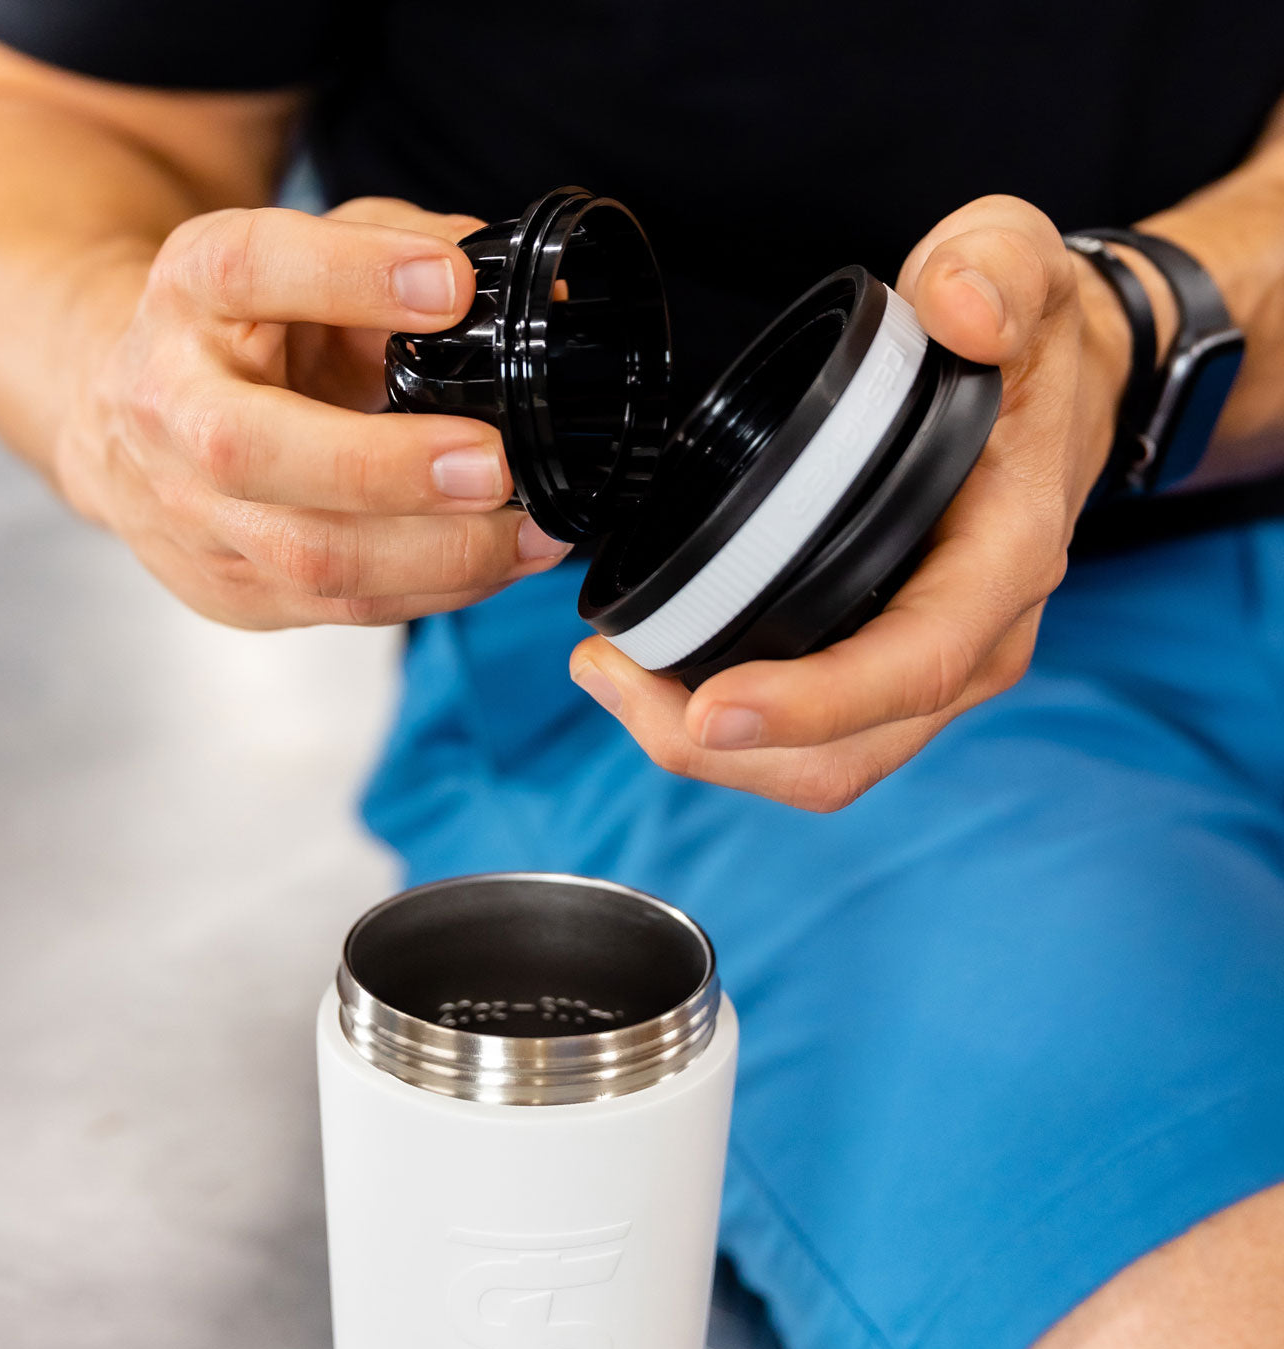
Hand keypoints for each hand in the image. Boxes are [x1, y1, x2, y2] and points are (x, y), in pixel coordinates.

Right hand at [54, 197, 570, 628]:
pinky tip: (499, 564)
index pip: (248, 269)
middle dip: (387, 468)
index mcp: (189, 292)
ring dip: (436, 554)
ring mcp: (191, 513)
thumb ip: (409, 249)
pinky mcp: (232, 590)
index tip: (455, 287)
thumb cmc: (246, 330)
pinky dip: (437, 589)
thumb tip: (543, 292)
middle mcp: (172, 405)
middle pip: (251, 450)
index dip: (348, 276)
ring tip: (531, 532)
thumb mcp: (311, 260)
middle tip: (493, 465)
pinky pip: (345, 608)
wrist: (127, 422)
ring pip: (308, 555)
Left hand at [569, 196, 1130, 809]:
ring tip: (610, 675)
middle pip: (851, 750)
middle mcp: (978, 641)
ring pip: (827, 763)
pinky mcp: (894, 671)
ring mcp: (937, 669)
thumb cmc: (1025, 347)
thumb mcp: (1019, 266)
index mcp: (1003, 561)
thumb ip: (993, 271)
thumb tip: (958, 307)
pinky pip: (816, 738)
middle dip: (721, 745)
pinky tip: (656, 675)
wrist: (1060, 396)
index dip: (812, 704)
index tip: (708, 707)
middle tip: (607, 674)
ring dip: (712, 749)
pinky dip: (733, 730)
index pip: (914, 665)